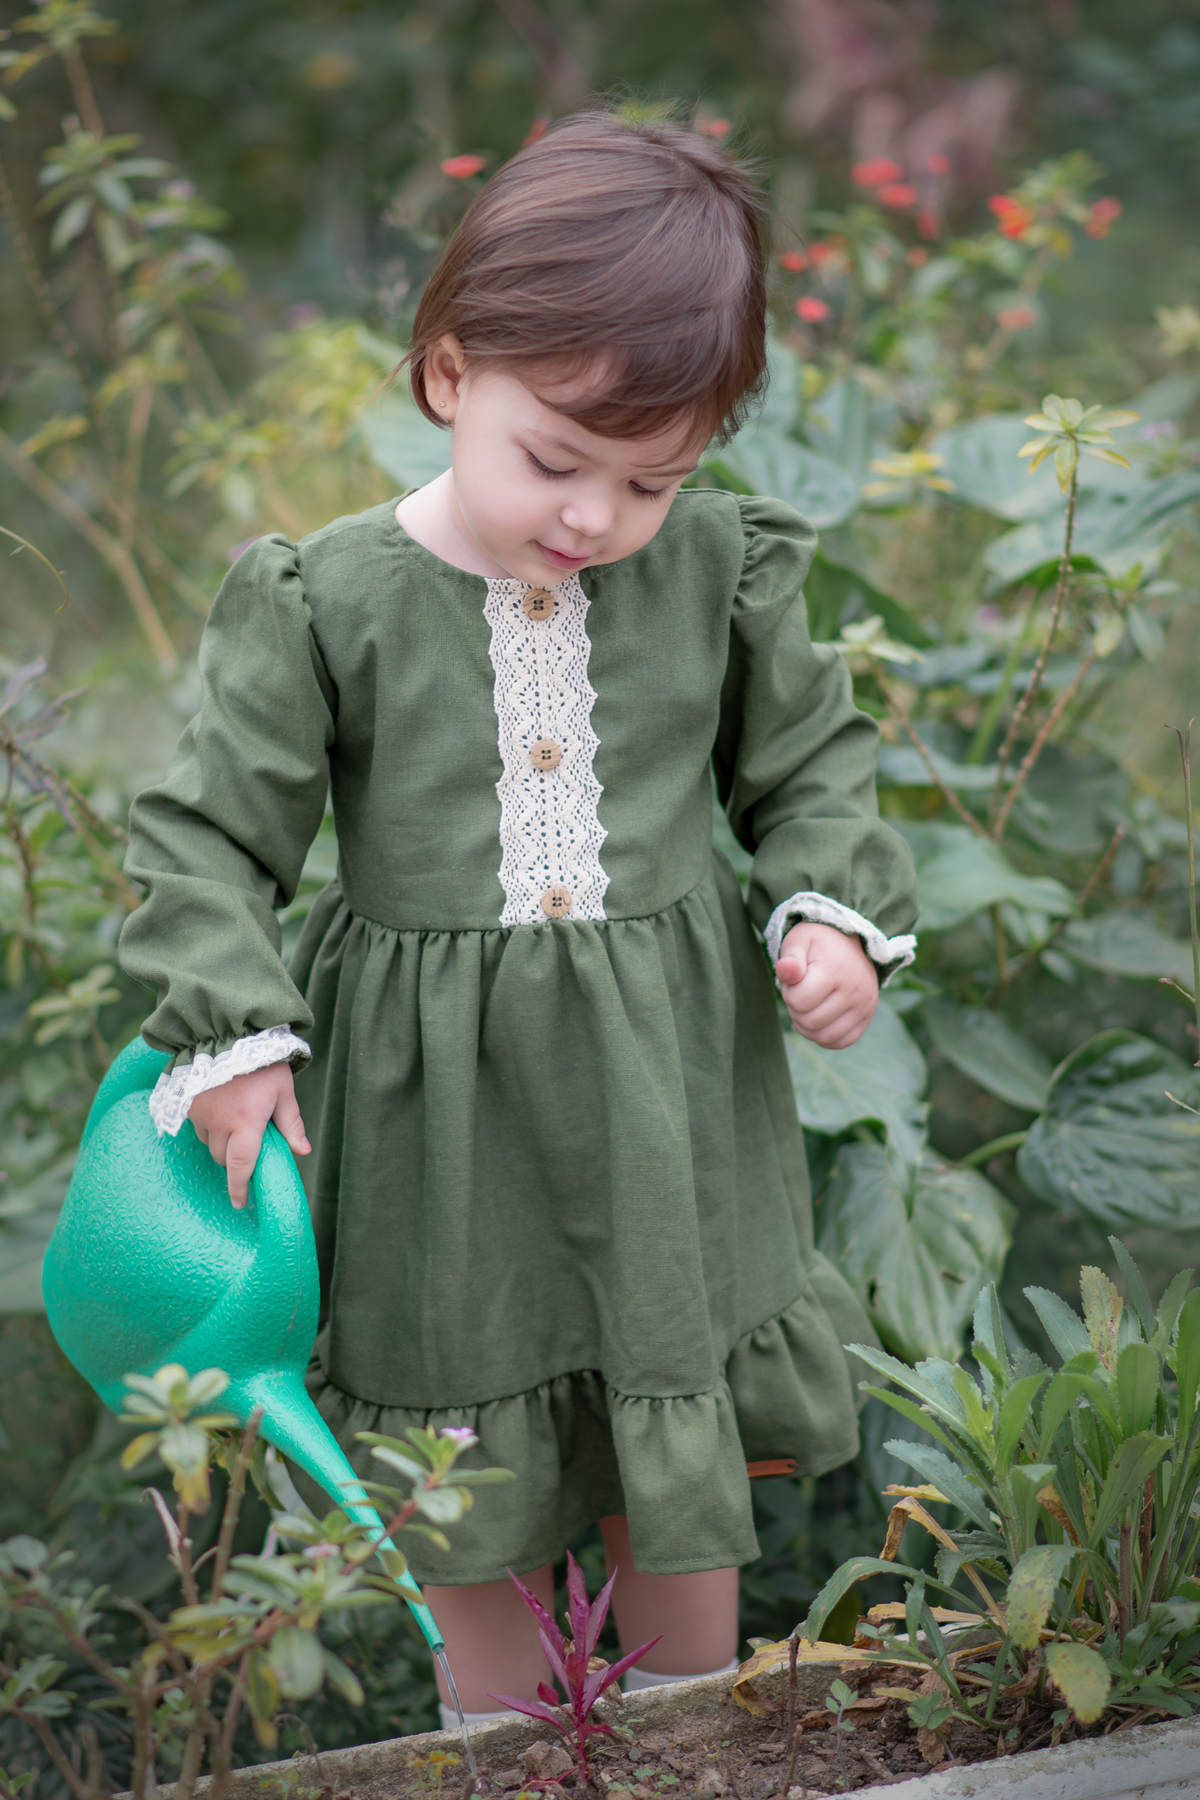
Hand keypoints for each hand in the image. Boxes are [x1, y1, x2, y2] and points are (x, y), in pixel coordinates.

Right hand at [190, 1063, 308, 1208]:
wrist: (226, 1032)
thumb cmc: (262, 1062)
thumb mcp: (283, 1090)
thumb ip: (291, 1123)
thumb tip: (303, 1151)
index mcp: (247, 1121)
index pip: (241, 1165)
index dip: (239, 1188)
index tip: (239, 1203)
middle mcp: (220, 1122)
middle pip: (224, 1158)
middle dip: (236, 1159)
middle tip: (249, 1145)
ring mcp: (200, 1113)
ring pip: (209, 1144)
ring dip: (222, 1143)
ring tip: (237, 1122)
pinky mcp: (186, 1104)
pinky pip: (198, 1127)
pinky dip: (210, 1127)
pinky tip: (221, 1111)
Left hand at [775, 921, 878, 1048]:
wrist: (850, 941)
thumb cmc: (818, 942)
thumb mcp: (799, 940)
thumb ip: (789, 957)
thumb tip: (785, 972)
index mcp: (835, 971)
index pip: (799, 1001)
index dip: (788, 993)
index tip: (793, 981)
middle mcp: (854, 990)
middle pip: (811, 1022)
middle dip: (796, 1010)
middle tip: (799, 993)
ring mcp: (865, 1005)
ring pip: (825, 1036)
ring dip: (807, 1027)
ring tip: (807, 1007)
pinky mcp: (868, 1015)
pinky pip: (843, 1041)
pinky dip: (824, 1038)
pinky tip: (817, 1023)